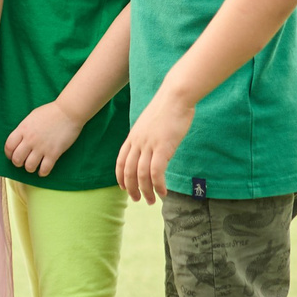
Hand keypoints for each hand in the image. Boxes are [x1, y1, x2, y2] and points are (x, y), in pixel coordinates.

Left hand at [3, 101, 84, 175]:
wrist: (69, 111)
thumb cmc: (51, 112)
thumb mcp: (32, 117)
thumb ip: (24, 129)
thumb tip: (19, 140)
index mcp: (23, 129)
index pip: (9, 146)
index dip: (9, 154)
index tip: (12, 156)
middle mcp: (30, 139)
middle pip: (17, 159)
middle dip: (18, 163)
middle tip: (23, 162)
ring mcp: (42, 147)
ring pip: (29, 166)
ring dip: (30, 168)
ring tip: (34, 166)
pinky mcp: (54, 153)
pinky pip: (45, 169)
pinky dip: (42, 172)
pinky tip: (43, 170)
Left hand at [116, 89, 192, 204]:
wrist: (176, 95)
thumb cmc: (168, 106)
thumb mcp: (151, 122)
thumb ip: (148, 136)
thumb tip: (154, 149)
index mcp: (133, 136)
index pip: (121, 161)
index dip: (121, 177)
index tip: (123, 188)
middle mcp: (138, 142)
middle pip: (129, 171)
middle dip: (131, 188)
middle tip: (137, 200)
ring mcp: (149, 145)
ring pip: (142, 175)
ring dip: (146, 191)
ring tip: (151, 201)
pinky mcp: (163, 147)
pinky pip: (156, 172)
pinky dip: (158, 185)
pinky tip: (163, 192)